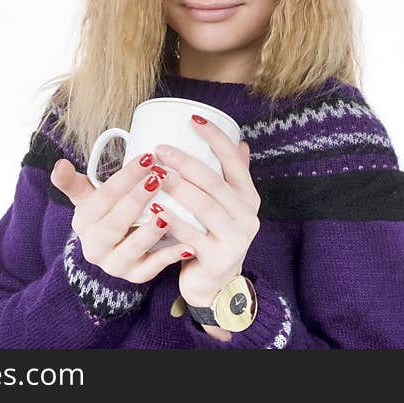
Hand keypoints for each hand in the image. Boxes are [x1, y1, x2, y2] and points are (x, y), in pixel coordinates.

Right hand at [50, 153, 193, 283]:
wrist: (108, 252)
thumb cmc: (105, 214)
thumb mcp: (86, 197)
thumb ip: (72, 181)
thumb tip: (60, 164)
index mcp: (83, 221)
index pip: (103, 197)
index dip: (125, 177)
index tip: (148, 158)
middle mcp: (95, 246)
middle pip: (116, 223)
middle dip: (137, 200)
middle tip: (160, 178)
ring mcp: (115, 264)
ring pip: (133, 249)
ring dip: (151, 232)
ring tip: (167, 215)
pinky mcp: (136, 276)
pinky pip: (153, 268)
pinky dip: (170, 257)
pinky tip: (188, 246)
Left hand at [151, 115, 260, 306]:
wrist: (215, 283)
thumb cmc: (214, 235)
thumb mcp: (227, 206)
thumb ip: (233, 176)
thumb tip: (241, 141)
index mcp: (248, 196)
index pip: (234, 161)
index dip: (216, 138)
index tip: (193, 119)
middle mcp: (247, 215)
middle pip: (214, 182)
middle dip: (186, 162)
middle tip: (160, 149)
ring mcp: (235, 238)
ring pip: (204, 206)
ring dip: (177, 188)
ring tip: (155, 174)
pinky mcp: (218, 258)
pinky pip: (192, 236)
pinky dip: (173, 221)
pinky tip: (155, 209)